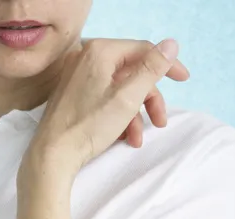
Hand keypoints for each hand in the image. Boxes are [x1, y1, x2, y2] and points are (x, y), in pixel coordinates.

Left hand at [21, 38, 187, 180]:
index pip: (143, 50)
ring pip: (118, 90)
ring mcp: (76, 78)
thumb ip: (152, 69)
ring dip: (134, 114)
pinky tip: (122, 137)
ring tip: (137, 138)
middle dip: (149, 100)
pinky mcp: (72, 96)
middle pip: (131, 73)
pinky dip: (116, 116)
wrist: (52, 156)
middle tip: (160, 121)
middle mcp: (85, 59)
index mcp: (99, 52)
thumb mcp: (128, 98)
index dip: (167, 65)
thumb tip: (170, 45)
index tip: (183, 79)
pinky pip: (103, 99)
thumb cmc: (87, 128)